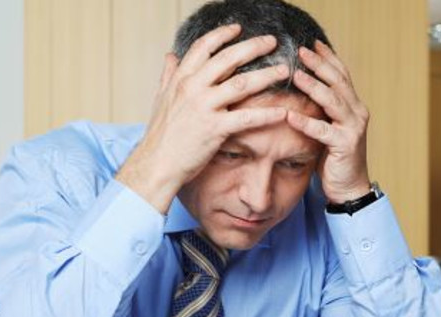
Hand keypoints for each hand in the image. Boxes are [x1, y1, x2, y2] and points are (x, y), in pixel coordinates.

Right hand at [116, 24, 289, 212]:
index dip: (222, 35)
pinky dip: (267, 114)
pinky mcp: (215, 129)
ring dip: (266, 75)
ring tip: (284, 70)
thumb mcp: (160, 99)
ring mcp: (204, 107)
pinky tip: (283, 112)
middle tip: (272, 41)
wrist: (156, 164)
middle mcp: (192, 88)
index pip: (203, 47)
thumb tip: (170, 55)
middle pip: (228, 59)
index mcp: (181, 79)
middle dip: (253, 47)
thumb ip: (168, 75)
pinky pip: (247, 118)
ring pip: (241, 84)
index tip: (238, 28)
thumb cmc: (160, 135)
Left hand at [286, 40, 370, 203]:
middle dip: (320, 64)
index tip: (313, 42)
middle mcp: (357, 113)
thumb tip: (300, 90)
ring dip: (313, 86)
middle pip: (338, 82)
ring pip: (333, 101)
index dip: (328, 57)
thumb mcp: (329, 127)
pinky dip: (306, 123)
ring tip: (296, 75)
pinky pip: (323, 131)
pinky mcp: (345, 145)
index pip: (342, 75)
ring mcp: (353, 128)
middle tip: (301, 50)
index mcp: (353, 106)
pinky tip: (290, 116)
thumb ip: (321, 109)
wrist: (349, 187)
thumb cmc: (335, 157)